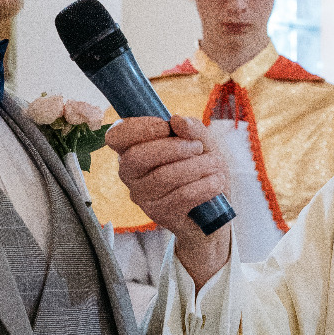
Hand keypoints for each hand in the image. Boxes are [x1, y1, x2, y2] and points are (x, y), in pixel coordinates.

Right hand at [107, 115, 232, 287]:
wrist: (214, 209)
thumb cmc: (202, 169)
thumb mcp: (202, 142)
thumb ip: (192, 128)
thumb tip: (178, 121)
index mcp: (133, 149)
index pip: (117, 137)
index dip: (138, 128)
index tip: (166, 125)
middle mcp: (130, 174)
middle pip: (136, 157)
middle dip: (172, 148)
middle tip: (198, 147)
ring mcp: (142, 196)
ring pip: (162, 177)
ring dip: (195, 166)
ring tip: (215, 163)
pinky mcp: (158, 214)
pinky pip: (180, 196)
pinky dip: (203, 185)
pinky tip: (216, 181)